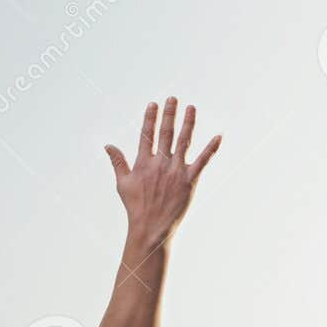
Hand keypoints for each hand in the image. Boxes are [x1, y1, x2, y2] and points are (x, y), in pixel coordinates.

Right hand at [104, 98, 220, 247]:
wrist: (151, 227)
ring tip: (191, 108)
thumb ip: (118, 162)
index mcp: (144, 163)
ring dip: (188, 123)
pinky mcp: (190, 180)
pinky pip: (203, 161)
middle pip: (166, 133)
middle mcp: (161, 163)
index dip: (150, 118)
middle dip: (169, 114)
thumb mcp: (123, 183)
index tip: (153, 104)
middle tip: (173, 98)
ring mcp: (176, 170)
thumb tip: (108, 145)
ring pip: (184, 141)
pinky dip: (211, 148)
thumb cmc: (135, 207)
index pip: (147, 134)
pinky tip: (218, 136)